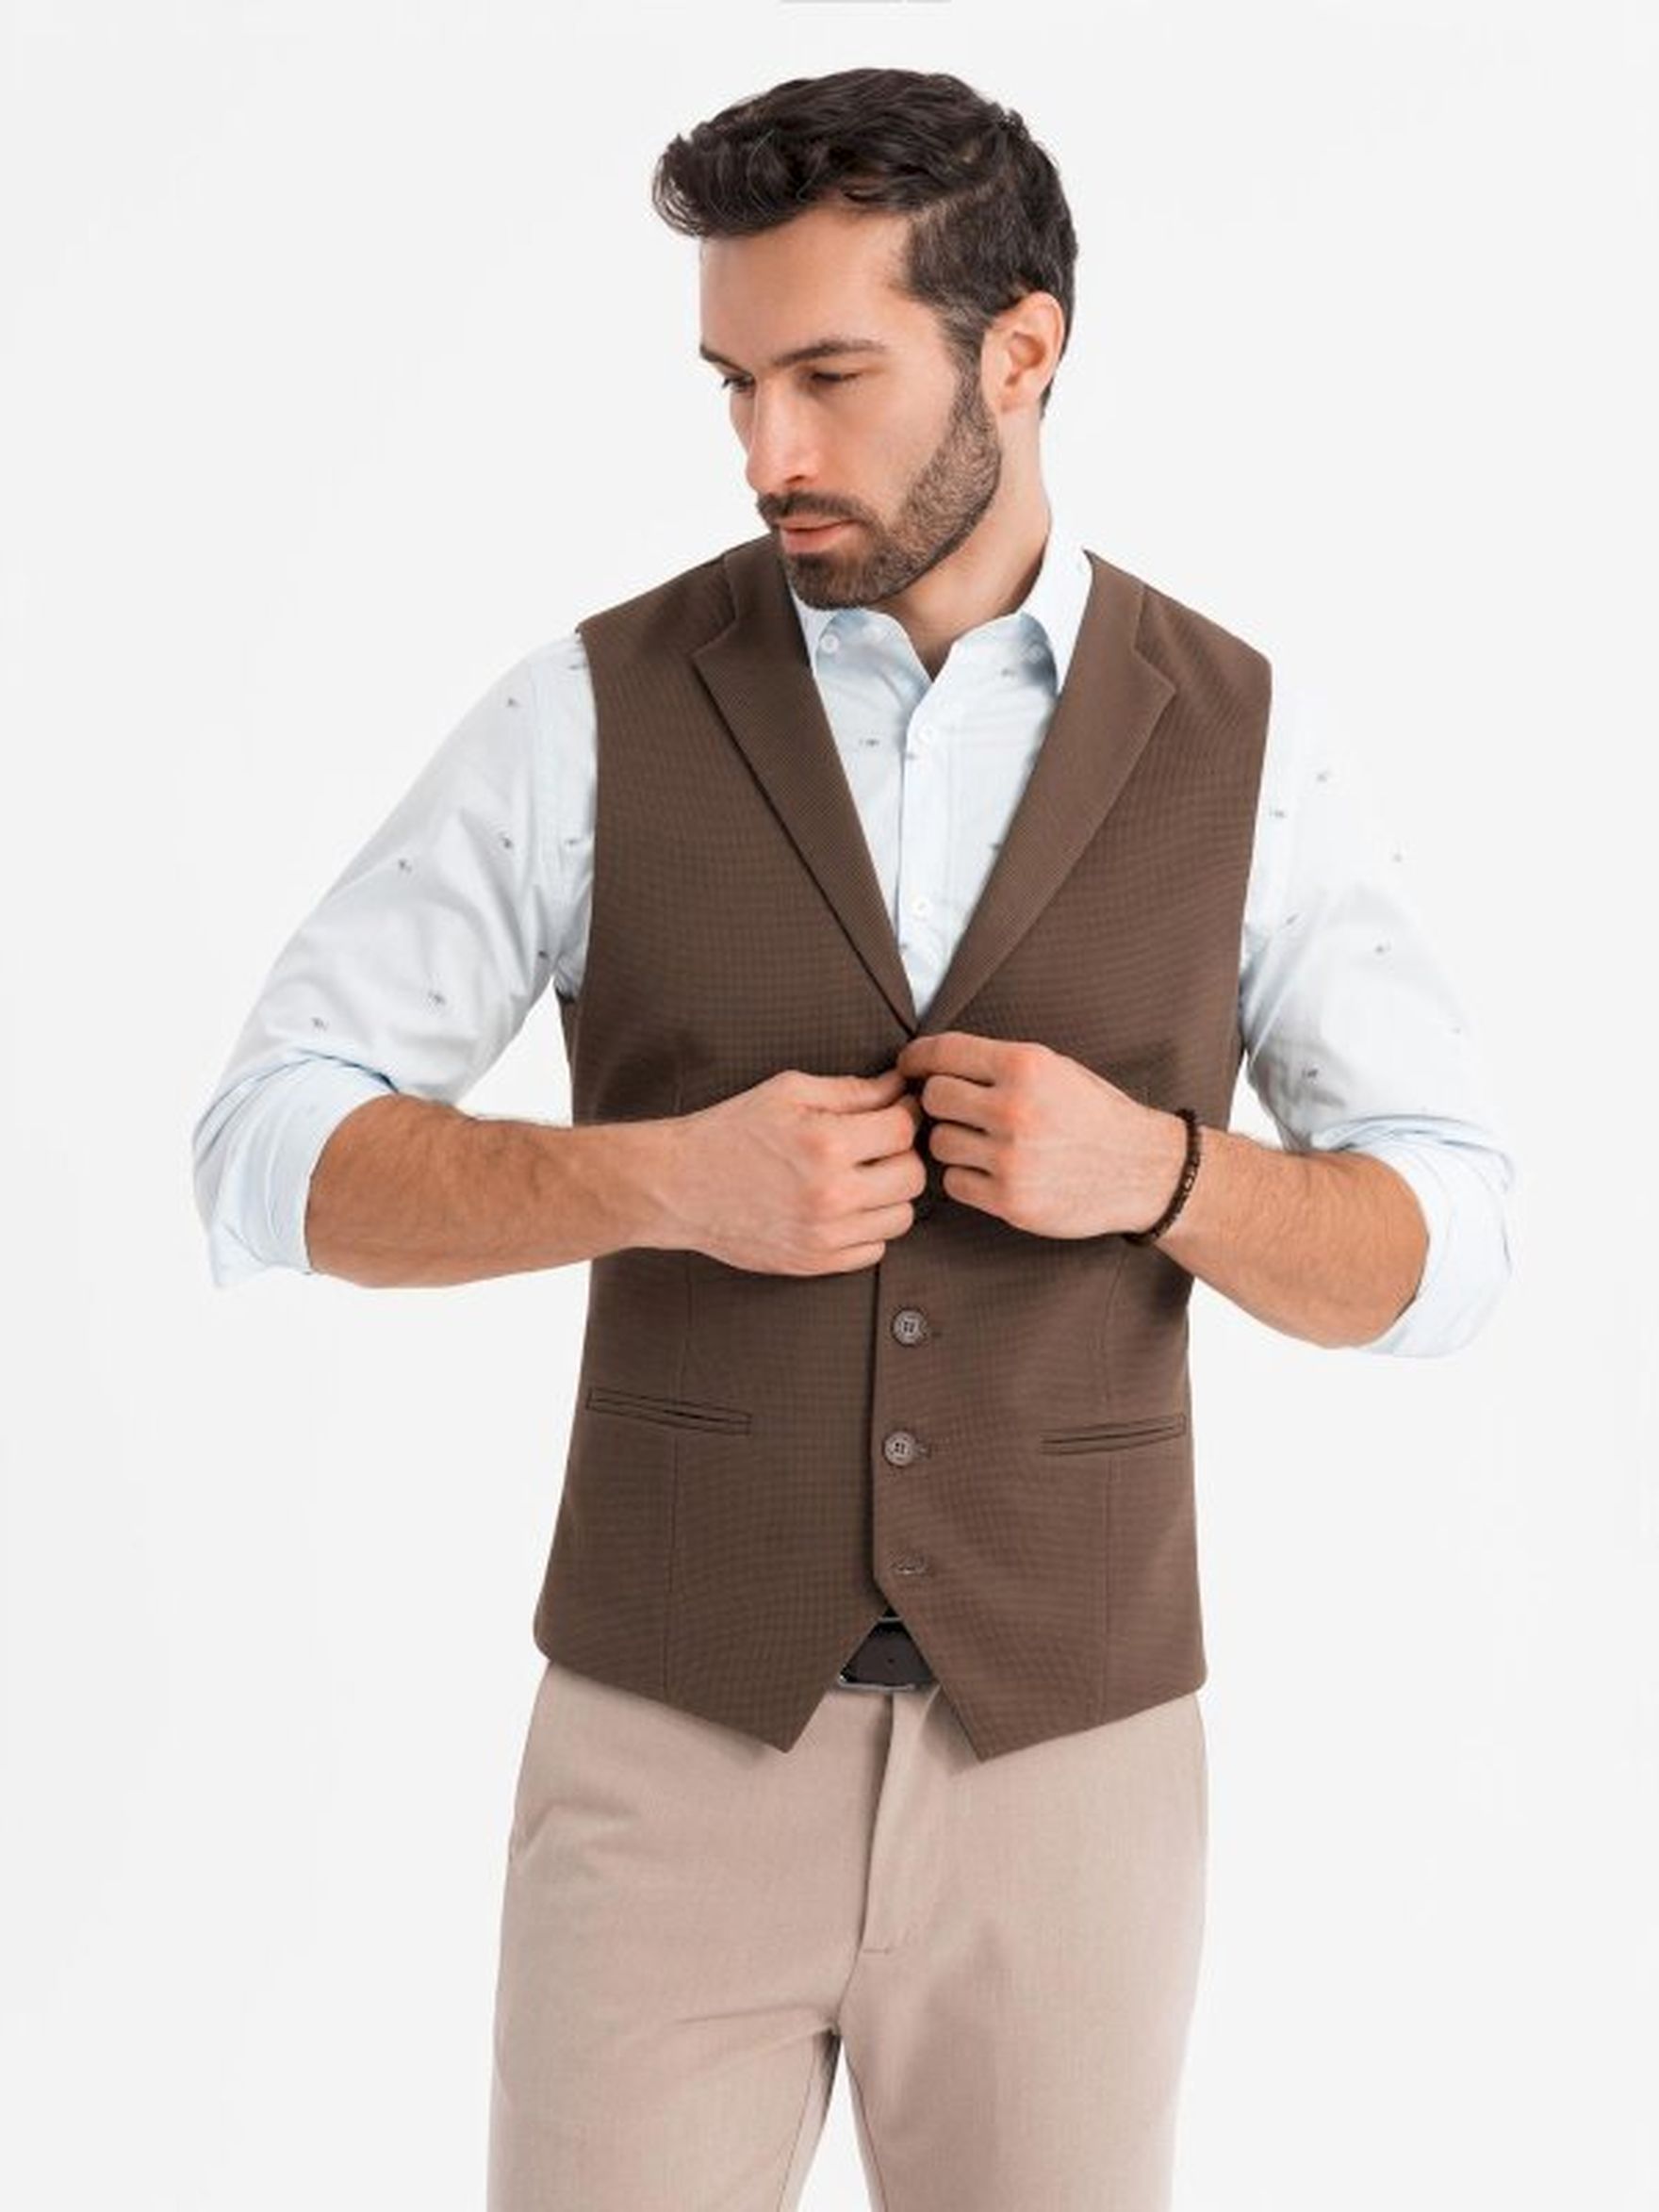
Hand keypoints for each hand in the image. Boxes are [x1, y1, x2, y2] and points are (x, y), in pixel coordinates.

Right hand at [670, 1066, 926, 1274]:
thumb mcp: (788, 1092)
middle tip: (881, 1144)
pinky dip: (869, 1228)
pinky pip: (874, 1251)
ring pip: (901, 1218)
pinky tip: (845, 1208)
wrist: (679, 1186)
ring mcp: (825, 1234)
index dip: (905, 1114)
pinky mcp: (815, 1262)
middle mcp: (832, 1194)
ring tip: (863, 1176)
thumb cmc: (730, 1131)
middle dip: (903, 1154)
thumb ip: (851, 1090)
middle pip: (912, 1177)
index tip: (896, 1110)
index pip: (903, 1130)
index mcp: (826, 1144)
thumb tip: (899, 1088)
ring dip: (890, 1194)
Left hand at [892, 1031, 1186, 1240]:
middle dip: (938, 1102)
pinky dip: (964, 1178)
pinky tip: (989, 1172)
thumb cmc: (1096, 1115)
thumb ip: (999, 1064)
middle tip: (954, 1110)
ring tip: (979, 1143)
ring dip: (951, 1142)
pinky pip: (954, 1184)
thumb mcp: (1057, 1069)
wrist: (1144, 1170)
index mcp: (1025, 1066)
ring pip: (939, 1143)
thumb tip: (934, 1063)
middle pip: (933, 1098)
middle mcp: (1015, 1109)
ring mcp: (1011, 1158)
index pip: (944, 1052)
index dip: (917, 1057)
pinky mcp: (1010, 1200)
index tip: (909, 1065)